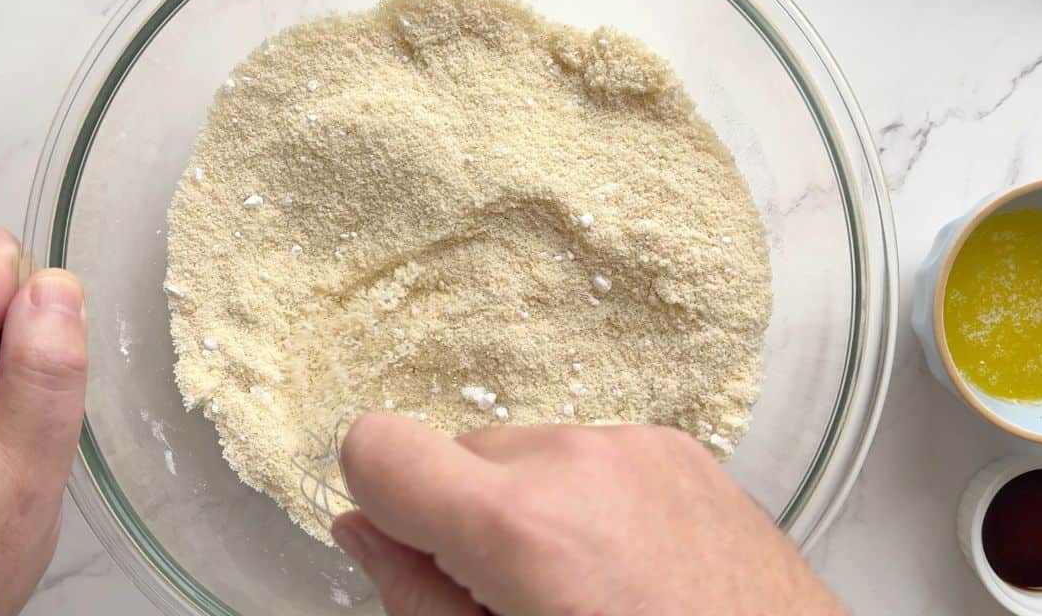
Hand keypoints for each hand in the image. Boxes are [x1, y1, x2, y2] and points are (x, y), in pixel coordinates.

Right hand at [333, 414, 845, 615]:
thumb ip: (415, 596)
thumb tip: (364, 530)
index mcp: (521, 525)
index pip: (378, 446)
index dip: (377, 497)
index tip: (409, 543)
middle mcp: (577, 461)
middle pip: (457, 456)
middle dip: (465, 518)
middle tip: (517, 595)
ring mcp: (635, 447)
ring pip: (523, 454)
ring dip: (529, 508)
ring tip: (585, 585)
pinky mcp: (677, 447)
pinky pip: (587, 455)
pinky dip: (584, 499)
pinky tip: (626, 564)